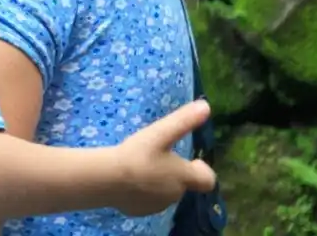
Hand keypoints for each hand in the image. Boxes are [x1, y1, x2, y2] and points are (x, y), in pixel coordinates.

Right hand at [109, 99, 215, 216]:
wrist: (108, 180)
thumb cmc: (137, 155)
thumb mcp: (160, 133)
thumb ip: (183, 120)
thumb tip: (206, 105)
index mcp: (184, 177)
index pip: (208, 180)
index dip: (202, 170)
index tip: (190, 159)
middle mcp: (176, 195)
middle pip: (182, 184)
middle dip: (173, 173)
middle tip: (153, 157)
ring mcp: (158, 206)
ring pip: (164, 193)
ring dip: (157, 182)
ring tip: (138, 168)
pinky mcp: (139, 211)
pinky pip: (146, 201)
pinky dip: (142, 192)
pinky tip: (127, 181)